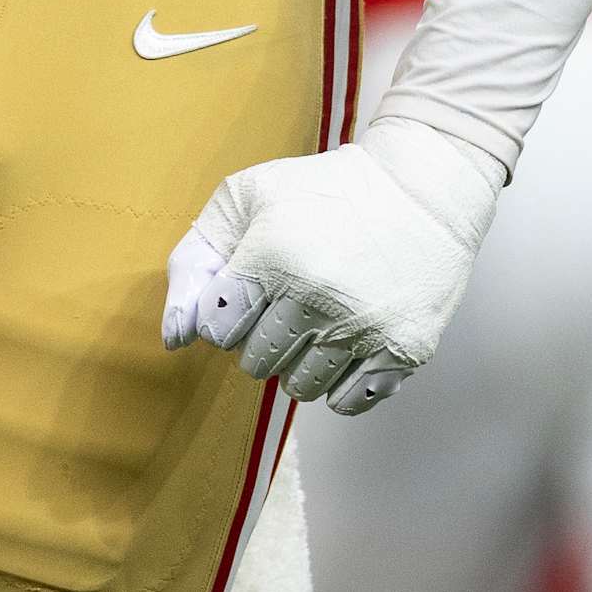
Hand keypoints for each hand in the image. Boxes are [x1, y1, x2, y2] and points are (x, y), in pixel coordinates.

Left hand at [161, 118, 504, 413]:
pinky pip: (347, 403)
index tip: (250, 283)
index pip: (216, 328)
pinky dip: (339, 382)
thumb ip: (194, 261)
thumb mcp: (246, 198)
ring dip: (298, 360)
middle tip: (289, 294)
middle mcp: (316, 298)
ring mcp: (363, 329)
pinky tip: (346, 341)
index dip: (227, 306)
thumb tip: (174, 338)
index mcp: (271, 256)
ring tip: (317, 315)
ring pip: (299, 388)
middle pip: (254, 362)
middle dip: (261, 333)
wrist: (418, 189)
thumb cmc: (319, 192)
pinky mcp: (403, 351)